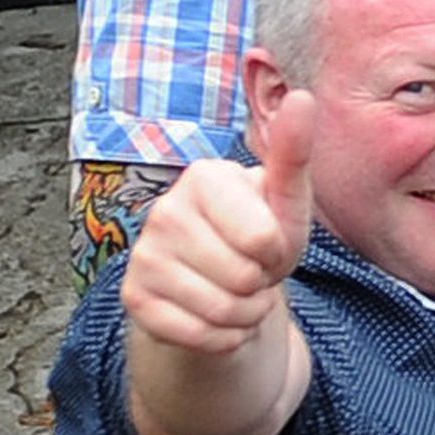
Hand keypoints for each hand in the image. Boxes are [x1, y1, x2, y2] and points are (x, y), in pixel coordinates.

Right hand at [122, 91, 316, 354]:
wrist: (221, 287)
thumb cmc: (261, 236)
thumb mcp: (287, 201)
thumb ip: (294, 153)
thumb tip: (302, 97)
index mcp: (205, 177)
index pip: (262, 237)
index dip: (278, 250)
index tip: (268, 239)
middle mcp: (164, 210)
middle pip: (242, 277)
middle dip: (261, 283)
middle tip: (251, 269)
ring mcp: (142, 255)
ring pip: (222, 310)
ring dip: (247, 313)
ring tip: (238, 291)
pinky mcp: (132, 298)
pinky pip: (198, 335)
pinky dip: (224, 336)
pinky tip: (218, 317)